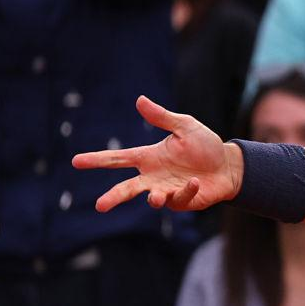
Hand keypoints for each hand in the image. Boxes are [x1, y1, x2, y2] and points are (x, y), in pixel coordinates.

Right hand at [72, 95, 241, 211]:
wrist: (228, 166)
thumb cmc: (205, 145)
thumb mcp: (185, 126)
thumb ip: (162, 117)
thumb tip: (140, 100)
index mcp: (149, 157)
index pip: (119, 159)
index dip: (97, 160)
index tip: (76, 161)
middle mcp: (154, 177)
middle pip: (127, 188)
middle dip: (113, 197)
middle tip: (99, 206)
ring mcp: (167, 191)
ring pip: (152, 200)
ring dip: (154, 199)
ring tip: (156, 197)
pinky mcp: (183, 202)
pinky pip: (180, 198)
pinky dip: (186, 190)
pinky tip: (195, 182)